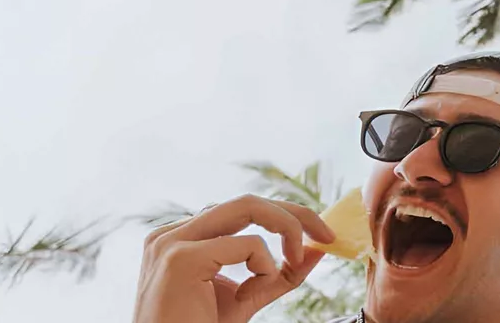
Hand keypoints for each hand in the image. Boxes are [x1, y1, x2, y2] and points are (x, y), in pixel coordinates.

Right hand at [134, 195, 333, 322]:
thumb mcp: (245, 299)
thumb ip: (277, 275)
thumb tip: (317, 250)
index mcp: (181, 239)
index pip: (240, 212)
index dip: (284, 217)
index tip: (318, 235)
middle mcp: (172, 233)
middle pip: (247, 201)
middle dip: (295, 213)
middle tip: (327, 235)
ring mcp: (172, 242)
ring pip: (249, 206)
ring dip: (287, 231)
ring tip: (295, 261)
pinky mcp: (181, 258)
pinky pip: (249, 244)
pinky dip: (266, 266)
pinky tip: (252, 292)